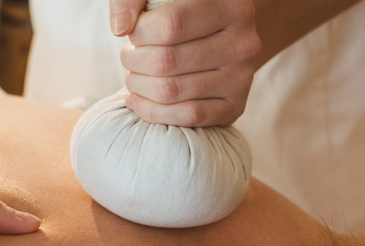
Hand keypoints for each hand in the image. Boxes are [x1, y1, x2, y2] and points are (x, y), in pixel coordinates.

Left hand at [111, 0, 261, 125]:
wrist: (219, 40)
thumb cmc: (182, 15)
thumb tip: (120, 27)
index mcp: (230, 4)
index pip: (170, 24)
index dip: (139, 34)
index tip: (133, 34)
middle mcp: (243, 41)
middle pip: (167, 61)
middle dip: (134, 62)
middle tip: (129, 58)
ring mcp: (242, 77)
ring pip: (172, 90)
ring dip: (139, 86)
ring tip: (134, 76)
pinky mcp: (235, 106)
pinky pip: (187, 116)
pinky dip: (152, 112)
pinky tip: (137, 101)